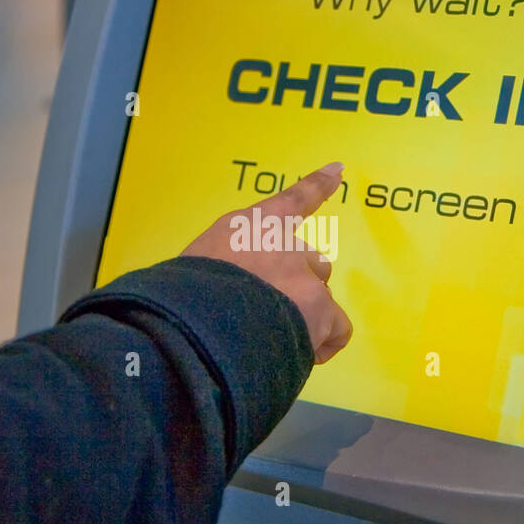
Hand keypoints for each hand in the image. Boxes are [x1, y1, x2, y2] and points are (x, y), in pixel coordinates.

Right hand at [182, 163, 351, 363]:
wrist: (200, 322)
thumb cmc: (185, 293)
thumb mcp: (197, 264)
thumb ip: (226, 264)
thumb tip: (239, 289)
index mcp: (253, 225)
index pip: (294, 199)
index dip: (318, 184)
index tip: (338, 170)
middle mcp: (287, 243)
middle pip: (310, 260)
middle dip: (296, 283)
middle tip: (268, 309)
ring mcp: (307, 277)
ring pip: (321, 295)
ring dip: (305, 312)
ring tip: (274, 336)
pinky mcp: (321, 312)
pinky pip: (337, 328)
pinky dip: (324, 342)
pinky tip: (303, 354)